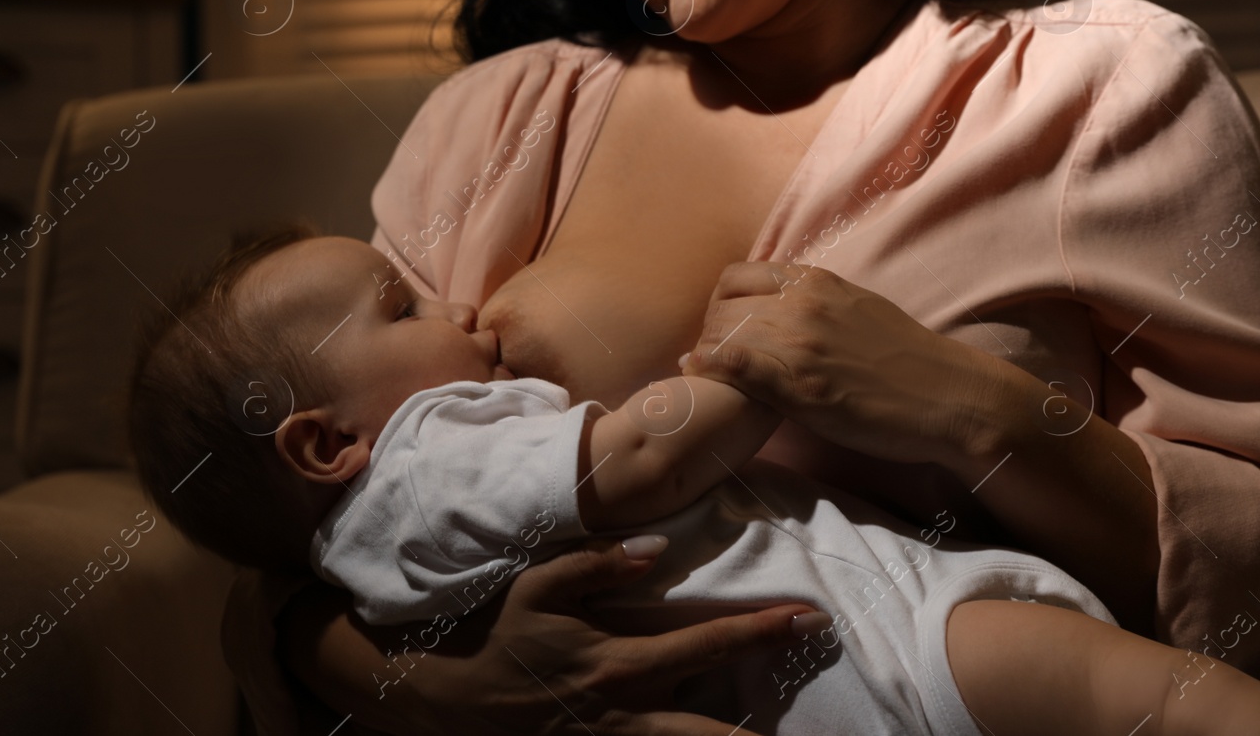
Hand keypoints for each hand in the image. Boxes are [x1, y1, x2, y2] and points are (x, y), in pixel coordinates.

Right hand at [344, 536, 827, 735]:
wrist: (452, 697)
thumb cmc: (499, 633)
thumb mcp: (538, 585)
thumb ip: (598, 564)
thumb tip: (658, 551)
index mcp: (618, 661)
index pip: (706, 643)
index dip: (760, 630)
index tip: (808, 617)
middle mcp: (626, 711)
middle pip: (715, 729)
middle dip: (766, 720)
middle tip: (815, 698)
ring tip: (778, 733)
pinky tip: (719, 734)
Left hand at [679, 262, 1031, 471]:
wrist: (947, 396)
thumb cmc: (906, 357)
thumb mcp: (855, 307)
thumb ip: (813, 299)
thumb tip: (778, 299)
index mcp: (814, 283)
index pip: (735, 276)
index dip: (719, 301)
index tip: (721, 324)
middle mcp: (801, 305)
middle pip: (722, 307)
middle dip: (707, 330)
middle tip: (709, 355)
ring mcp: (799, 345)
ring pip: (722, 335)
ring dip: (705, 352)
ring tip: (703, 370)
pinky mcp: (800, 386)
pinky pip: (737, 366)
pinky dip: (710, 366)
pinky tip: (695, 372)